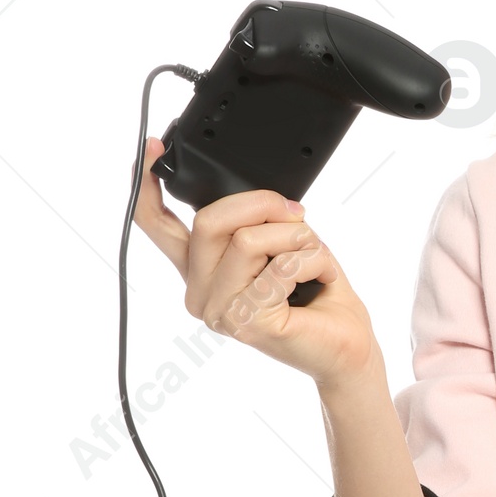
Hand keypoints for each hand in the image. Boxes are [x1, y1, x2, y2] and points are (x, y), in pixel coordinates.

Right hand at [133, 139, 381, 394]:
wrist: (347, 346)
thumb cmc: (317, 296)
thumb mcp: (281, 244)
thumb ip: (255, 222)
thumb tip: (258, 198)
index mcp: (201, 270)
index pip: (160, 227)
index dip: (148, 189)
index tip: (149, 150)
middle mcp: (199, 292)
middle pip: (209, 221)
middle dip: (262, 205)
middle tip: (296, 215)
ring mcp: (219, 311)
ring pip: (247, 241)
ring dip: (295, 238)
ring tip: (313, 256)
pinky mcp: (247, 322)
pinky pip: (281, 266)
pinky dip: (313, 260)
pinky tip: (321, 277)